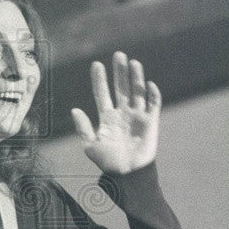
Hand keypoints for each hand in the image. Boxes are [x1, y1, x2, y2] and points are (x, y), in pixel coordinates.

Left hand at [70, 51, 160, 174]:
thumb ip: (83, 127)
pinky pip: (153, 104)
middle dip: (119, 71)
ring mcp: (137, 116)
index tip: (96, 64)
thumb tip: (75, 109)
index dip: (99, 79)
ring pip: (137, 91)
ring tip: (133, 62)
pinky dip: (152, 94)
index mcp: (107, 117)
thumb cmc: (107, 162)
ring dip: (136, 77)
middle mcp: (122, 113)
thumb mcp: (90, 145)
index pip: (102, 93)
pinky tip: (148, 84)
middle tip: (118, 55)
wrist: (127, 174)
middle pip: (121, 87)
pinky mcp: (151, 122)